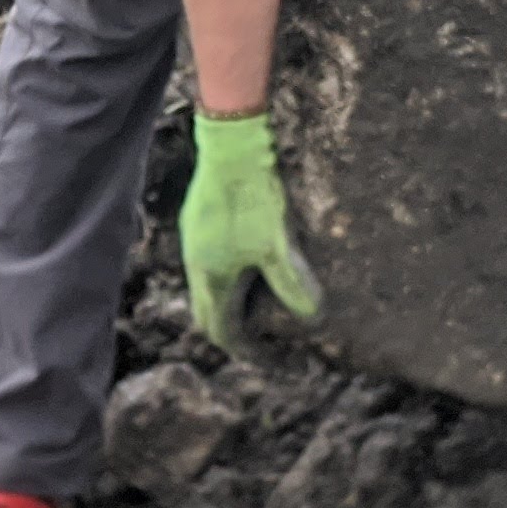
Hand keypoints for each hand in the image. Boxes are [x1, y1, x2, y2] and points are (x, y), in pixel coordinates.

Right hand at [180, 111, 322, 354]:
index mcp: (213, 277)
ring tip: (259, 309)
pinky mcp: (198, 223)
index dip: (248, 352)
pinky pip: (208, 266)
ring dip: (230, 306)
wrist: (232, 146)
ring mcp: (193, 243)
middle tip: (261, 344)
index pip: (223, 331)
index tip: (271, 360)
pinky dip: (227, 281)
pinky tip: (249, 267)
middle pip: (208, 316)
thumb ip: (294, 285)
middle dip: (233, 334)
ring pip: (207, 290)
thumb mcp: (280, 247)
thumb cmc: (256, 198)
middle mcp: (195, 265)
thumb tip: (313, 318)